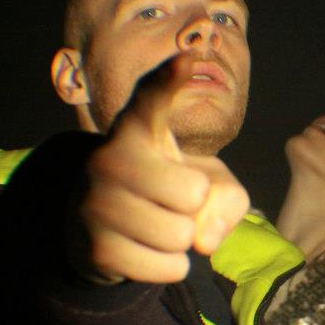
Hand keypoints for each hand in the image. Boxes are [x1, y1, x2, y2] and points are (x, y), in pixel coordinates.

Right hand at [75, 52, 248, 283]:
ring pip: (181, 235)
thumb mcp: (207, 182)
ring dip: (182, 241)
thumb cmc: (166, 191)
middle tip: (171, 201)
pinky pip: (169, 267)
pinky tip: (147, 252)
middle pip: (192, 193)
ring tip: (157, 226)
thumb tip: (204, 238)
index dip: (170, 81)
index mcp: (136, 130)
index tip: (186, 57)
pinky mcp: (96, 249)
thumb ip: (229, 198)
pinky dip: (171, 267)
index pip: (152, 99)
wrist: (101, 229)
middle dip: (196, 206)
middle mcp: (108, 160)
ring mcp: (96, 204)